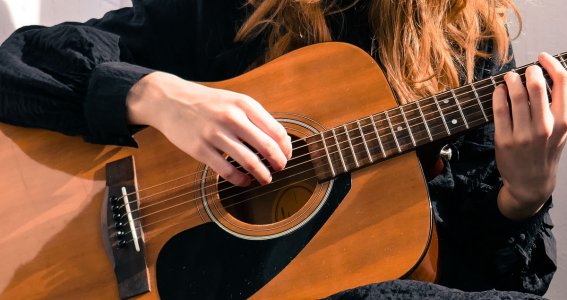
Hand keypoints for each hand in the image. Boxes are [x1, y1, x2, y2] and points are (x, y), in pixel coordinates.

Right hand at [126, 72, 291, 185]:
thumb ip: (256, 118)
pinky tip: (245, 180)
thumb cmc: (207, 103)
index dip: (286, 148)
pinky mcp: (200, 149)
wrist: (170, 100)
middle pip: (266, 147)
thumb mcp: (234, 101)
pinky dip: (241, 180)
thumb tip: (281, 142)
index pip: (276, 130)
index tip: (287, 156)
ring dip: (262, 174)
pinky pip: (227, 171)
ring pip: (249, 162)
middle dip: (278, 163)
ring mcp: (215, 134)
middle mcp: (232, 118)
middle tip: (280, 169)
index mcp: (244, 104)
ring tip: (265, 179)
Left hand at [493, 52, 566, 219]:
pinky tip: (498, 90)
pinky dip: (497, 95)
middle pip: (537, 86)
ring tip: (508, 78)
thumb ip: (559, 106)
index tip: (542, 57)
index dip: (551, 63)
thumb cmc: (546, 152)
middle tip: (524, 70)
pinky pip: (499, 110)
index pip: (563, 82)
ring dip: (510, 80)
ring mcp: (524, 134)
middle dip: (529, 71)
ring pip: (515, 95)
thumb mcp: (562, 131)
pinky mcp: (504, 139)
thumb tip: (547, 76)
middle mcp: (545, 127)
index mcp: (565, 122)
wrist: (531, 183)